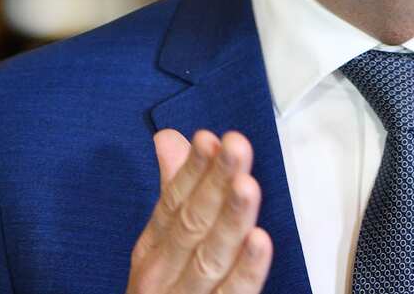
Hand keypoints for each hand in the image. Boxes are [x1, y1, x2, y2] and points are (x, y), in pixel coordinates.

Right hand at [127, 129, 272, 292]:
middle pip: (192, 223)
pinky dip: (246, 270)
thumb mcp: (161, 246)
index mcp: (153, 251)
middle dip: (216, 182)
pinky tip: (261, 240)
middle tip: (236, 146)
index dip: (194, 170)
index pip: (173, 202)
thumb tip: (170, 138)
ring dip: (230, 219)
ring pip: (210, 257)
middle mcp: (163, 275)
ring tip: (247, 185)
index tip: (211, 138)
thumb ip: (171, 191)